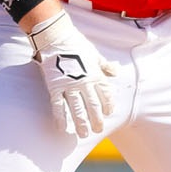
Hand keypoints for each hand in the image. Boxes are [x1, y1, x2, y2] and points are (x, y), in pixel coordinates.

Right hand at [27, 10, 115, 137]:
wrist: (56, 37)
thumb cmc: (76, 44)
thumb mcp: (95, 54)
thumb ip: (105, 65)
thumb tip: (116, 71)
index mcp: (95, 74)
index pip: (105, 94)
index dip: (108, 105)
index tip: (109, 113)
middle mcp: (84, 82)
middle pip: (93, 105)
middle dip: (96, 119)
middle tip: (98, 130)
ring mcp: (69, 86)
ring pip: (77, 109)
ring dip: (81, 123)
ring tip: (84, 134)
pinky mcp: (55, 87)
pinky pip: (58, 105)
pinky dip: (60, 117)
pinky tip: (62, 128)